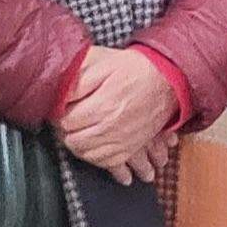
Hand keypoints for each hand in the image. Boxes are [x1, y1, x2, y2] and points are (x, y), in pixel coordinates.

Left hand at [56, 47, 179, 183]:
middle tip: (66, 123)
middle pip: (75, 141)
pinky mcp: (131, 147)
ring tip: (76, 135)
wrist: (166, 79)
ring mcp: (122, 141)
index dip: (60, 115)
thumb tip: (60, 95)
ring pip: (89, 155)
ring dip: (78, 146)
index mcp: (101, 107)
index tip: (60, 110)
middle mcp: (110, 128)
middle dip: (66, 132)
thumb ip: (79, 80)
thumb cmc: (134, 69)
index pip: (66, 122)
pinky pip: (108, 162)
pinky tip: (93, 149)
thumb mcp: (103, 64)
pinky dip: (97, 159)